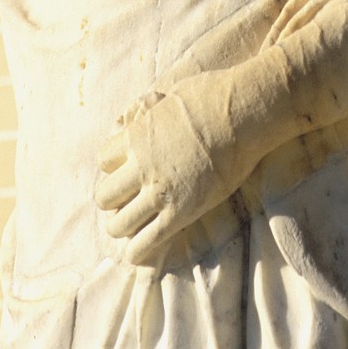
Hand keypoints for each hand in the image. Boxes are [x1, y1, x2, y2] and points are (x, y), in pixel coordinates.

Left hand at [94, 60, 288, 265]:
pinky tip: (139, 251)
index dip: (113, 166)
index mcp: (136, 136)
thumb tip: (141, 115)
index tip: (125, 169)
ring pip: (118, 224)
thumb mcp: (169, 99)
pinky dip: (137, 251)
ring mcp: (160, 192)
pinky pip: (146, 242)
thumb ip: (150, 115)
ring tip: (131, 226)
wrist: (244, 114)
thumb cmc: (212, 97)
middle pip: (105, 196)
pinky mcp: (181, 213)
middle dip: (113, 199)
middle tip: (126, 199)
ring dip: (121, 226)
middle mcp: (141, 167)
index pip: (103, 160)